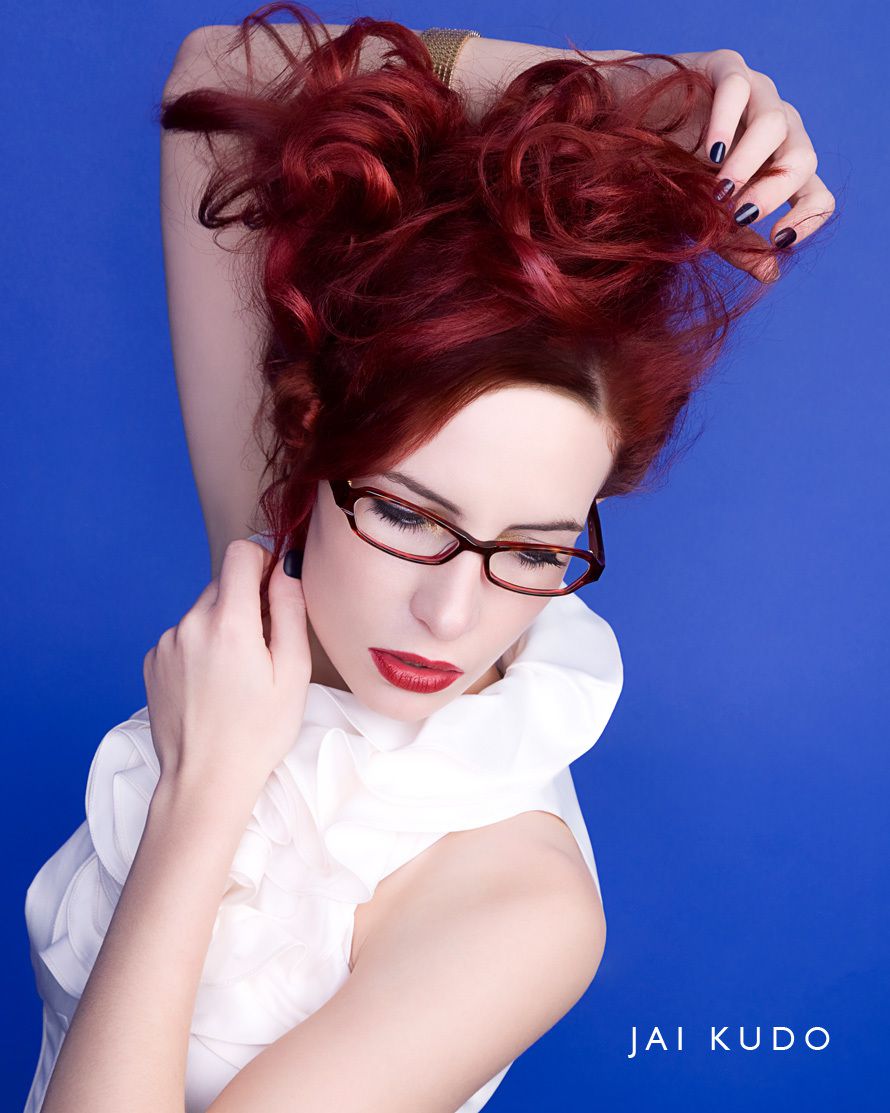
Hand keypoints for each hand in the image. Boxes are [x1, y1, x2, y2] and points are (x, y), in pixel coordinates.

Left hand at [142, 540, 310, 793]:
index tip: (274, 591)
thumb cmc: (259, 732)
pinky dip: (200, 648)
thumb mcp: (293, 671)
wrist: (206, 780)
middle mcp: (190, 624)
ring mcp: (166, 643)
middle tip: (262, 648)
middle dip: (246, 602)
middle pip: (223, 584)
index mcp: (229, 623)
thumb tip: (287, 568)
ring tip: (235, 675)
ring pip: (203, 611)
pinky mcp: (153, 661)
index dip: (263, 563)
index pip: (240, 553)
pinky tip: (211, 685)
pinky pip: (184, 636)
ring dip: (222, 627)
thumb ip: (291, 610)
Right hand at [651, 48, 833, 281]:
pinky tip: (708, 151)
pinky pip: (738, 88)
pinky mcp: (724, 67)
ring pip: (776, 125)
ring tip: (720, 189)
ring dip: (750, 164)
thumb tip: (771, 273)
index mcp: (777, 167)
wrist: (621, 123)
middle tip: (737, 214)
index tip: (778, 239)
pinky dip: (727, 122)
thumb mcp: (702, 215)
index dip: (808, 218)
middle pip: (803, 160)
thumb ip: (736, 244)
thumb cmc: (667, 171)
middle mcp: (776, 129)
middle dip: (774, 193)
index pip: (817, 193)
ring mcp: (754, 95)